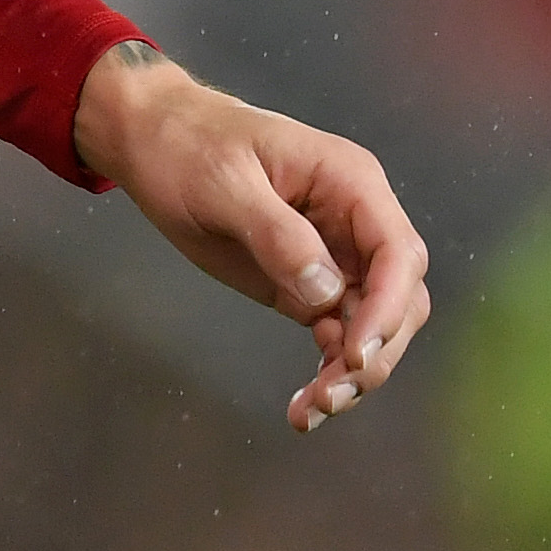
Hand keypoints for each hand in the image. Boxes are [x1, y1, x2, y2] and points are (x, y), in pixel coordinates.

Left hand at [72, 40, 431, 432]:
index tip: (354, 353)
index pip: (397, 253)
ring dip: (353, 373)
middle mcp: (356, 221)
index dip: (387, 308)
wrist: (151, 140)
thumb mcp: (223, 183)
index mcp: (350, 182)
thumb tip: (326, 294)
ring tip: (311, 410)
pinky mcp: (308, 283)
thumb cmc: (187, 145)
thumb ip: (276, 233)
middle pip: (399, 298)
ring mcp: (336, 255)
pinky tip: (304, 407)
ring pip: (373, 326)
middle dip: (375, 352)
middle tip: (331, 395)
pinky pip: (337, 333)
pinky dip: (329, 371)